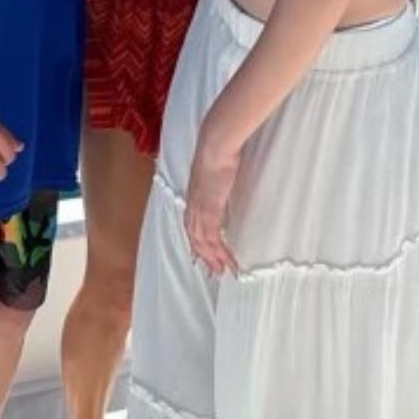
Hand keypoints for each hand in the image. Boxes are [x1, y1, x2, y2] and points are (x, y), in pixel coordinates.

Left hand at [184, 121, 242, 276]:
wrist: (215, 147)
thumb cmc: (217, 153)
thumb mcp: (214, 171)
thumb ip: (214, 181)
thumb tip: (220, 183)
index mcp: (193, 198)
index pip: (191, 226)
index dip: (196, 243)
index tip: (202, 256)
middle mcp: (193, 207)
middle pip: (195, 239)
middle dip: (204, 257)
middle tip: (214, 272)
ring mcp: (200, 210)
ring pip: (203, 242)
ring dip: (213, 258)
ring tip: (223, 271)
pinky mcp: (210, 211)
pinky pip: (213, 238)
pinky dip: (220, 252)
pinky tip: (226, 259)